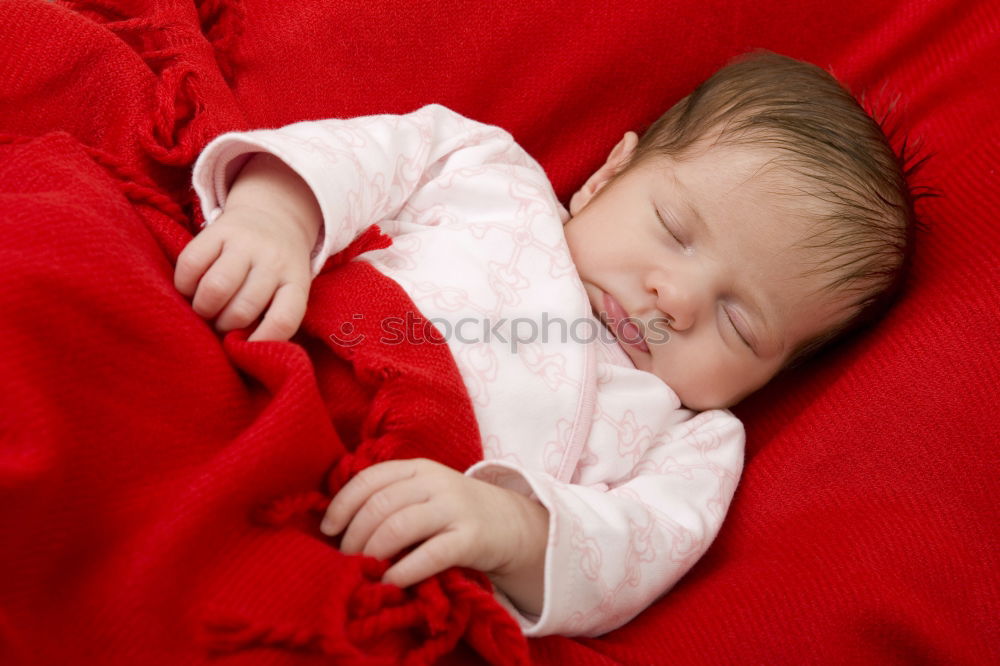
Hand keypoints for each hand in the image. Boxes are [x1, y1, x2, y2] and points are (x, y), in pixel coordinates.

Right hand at [174, 204, 312, 341]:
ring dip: (203, 308)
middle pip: (242, 309)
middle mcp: (273, 260)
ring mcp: (246, 243)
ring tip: (205, 308)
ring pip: (216, 288)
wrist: (274, 215)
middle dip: (224, 325)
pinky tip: (191, 288)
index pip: (284, 319)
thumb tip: (240, 349)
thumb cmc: (277, 269)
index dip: (263, 341)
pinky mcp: (218, 230)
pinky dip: (184, 285)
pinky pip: (191, 264)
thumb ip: (271, 316)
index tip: (246, 348)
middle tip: (221, 323)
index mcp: (295, 281)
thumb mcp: (288, 289)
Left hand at [320, 458, 549, 599]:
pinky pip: (430, 554)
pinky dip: (403, 571)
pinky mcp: (471, 538)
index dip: (343, 504)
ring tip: (364, 570)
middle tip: (345, 559)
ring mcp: (455, 508)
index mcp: (418, 467)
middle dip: (354, 535)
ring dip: (373, 552)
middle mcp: (435, 482)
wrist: (511, 524)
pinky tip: (390, 582)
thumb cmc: (454, 513)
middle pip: (380, 504)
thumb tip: (338, 527)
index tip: (328, 530)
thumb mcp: (424, 493)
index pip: (370, 479)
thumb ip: (391, 499)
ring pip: (399, 526)